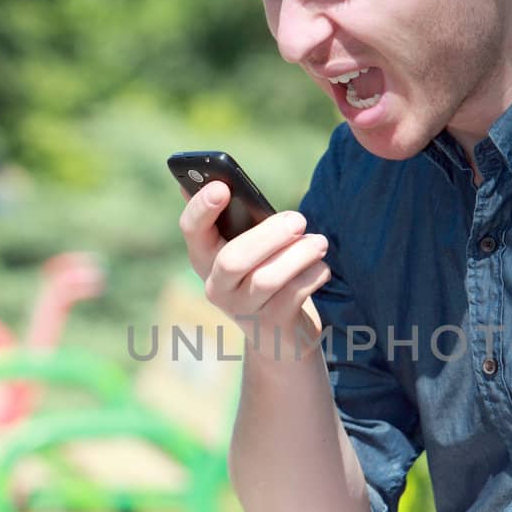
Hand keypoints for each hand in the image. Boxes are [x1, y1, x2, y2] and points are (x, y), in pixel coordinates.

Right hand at [178, 181, 329, 361]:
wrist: (280, 332)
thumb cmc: (263, 271)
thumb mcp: (247, 245)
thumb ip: (235, 218)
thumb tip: (217, 179)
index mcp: (204, 256)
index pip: (191, 229)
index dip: (202, 208)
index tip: (222, 188)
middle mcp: (216, 286)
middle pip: (233, 259)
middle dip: (269, 235)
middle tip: (298, 219)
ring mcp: (242, 309)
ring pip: (268, 279)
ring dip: (299, 255)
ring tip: (320, 243)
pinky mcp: (272, 325)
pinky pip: (294, 294)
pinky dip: (313, 275)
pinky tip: (321, 267)